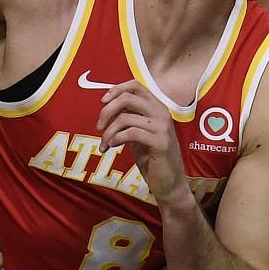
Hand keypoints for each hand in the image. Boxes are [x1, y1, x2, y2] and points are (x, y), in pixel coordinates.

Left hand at [98, 81, 190, 209]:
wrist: (169, 184)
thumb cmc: (151, 158)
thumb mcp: (139, 132)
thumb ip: (130, 116)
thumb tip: (108, 103)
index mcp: (157, 107)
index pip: (135, 85)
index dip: (116, 89)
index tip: (103, 102)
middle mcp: (162, 113)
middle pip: (127, 98)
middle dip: (107, 111)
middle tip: (98, 127)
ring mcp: (163, 128)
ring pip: (125, 118)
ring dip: (108, 132)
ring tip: (104, 144)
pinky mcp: (161, 143)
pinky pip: (131, 133)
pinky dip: (116, 139)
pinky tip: (113, 147)